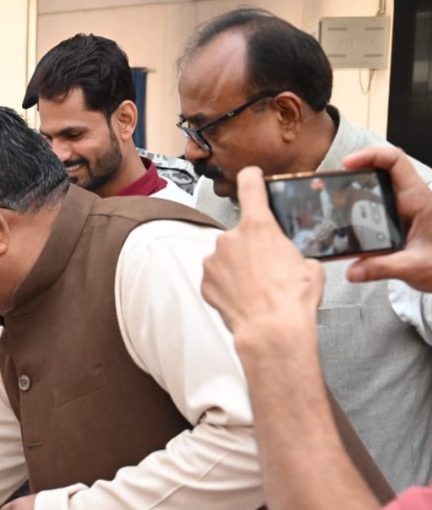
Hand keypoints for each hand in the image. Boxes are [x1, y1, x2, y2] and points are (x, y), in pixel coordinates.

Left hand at [201, 166, 324, 342]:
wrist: (271, 330)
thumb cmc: (292, 299)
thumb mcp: (309, 266)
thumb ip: (294, 252)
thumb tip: (293, 258)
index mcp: (258, 226)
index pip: (250, 187)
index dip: (251, 178)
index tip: (250, 175)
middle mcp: (230, 238)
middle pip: (241, 233)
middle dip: (252, 246)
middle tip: (268, 267)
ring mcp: (213, 260)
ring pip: (227, 256)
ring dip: (239, 266)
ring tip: (257, 286)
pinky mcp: (205, 281)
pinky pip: (217, 276)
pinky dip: (227, 283)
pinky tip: (243, 296)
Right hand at [343, 147, 431, 291]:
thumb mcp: (414, 267)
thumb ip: (381, 268)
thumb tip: (352, 270)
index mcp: (418, 200)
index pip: (396, 162)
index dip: (371, 155)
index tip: (348, 163)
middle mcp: (409, 199)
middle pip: (379, 171)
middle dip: (353, 174)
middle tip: (331, 185)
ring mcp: (401, 209)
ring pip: (374, 189)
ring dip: (352, 193)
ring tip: (331, 201)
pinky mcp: (395, 220)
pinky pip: (373, 207)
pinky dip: (356, 209)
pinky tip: (343, 220)